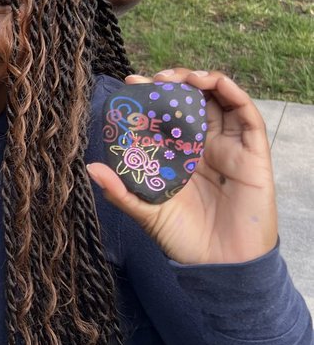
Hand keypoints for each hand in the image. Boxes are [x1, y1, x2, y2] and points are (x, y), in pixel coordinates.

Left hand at [87, 69, 277, 265]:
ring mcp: (229, 147)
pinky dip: (232, 91)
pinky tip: (211, 83)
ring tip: (181, 78)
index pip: (166, 115)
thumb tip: (90, 168)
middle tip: (154, 79)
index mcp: (179, 155)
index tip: (131, 83)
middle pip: (192, 101)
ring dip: (202, 80)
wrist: (219, 266)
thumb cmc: (183, 240)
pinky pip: (247, 115)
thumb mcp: (145, 211)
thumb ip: (120, 191)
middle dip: (173, 82)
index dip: (151, 96)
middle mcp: (205, 146)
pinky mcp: (253, 153)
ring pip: (219, 100)